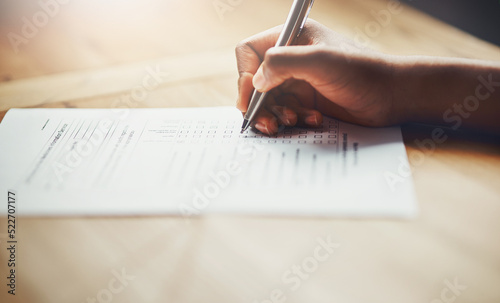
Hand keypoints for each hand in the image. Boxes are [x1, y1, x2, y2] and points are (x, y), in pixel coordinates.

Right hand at [235, 19, 402, 134]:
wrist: (392, 96)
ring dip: (277, 115)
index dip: (244, 76)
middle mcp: (291, 58)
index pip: (249, 52)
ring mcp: (298, 80)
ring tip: (294, 121)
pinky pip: (285, 112)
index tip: (249, 100)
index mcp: (291, 38)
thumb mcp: (322, 62)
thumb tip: (255, 81)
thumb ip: (283, 62)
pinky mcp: (306, 100)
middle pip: (254, 82)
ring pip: (268, 101)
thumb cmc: (364, 73)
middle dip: (259, 104)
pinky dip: (293, 120)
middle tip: (268, 123)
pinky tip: (313, 120)